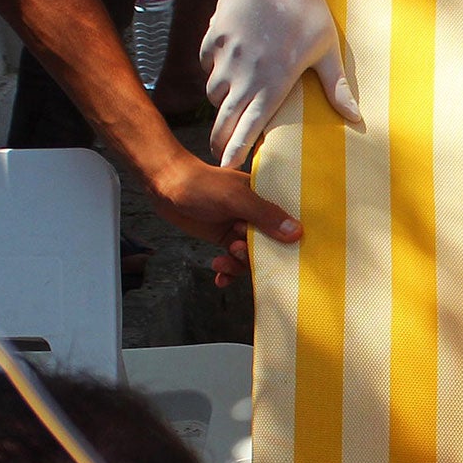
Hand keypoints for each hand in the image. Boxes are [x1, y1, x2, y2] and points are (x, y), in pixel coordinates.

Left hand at [144, 153, 299, 280]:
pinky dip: (227, 272)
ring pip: (249, 257)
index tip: (276, 255)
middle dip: (253, 256)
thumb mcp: (235, 199)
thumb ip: (264, 215)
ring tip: (220, 263)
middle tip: (235, 248)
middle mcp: (255, 216)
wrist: (165, 184)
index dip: (285, 243)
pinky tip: (220, 278)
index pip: (286, 225)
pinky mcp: (223, 238)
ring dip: (237, 266)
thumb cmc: (200, 184)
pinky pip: (233, 261)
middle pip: (269, 247)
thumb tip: (297, 232)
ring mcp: (239, 229)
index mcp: (264, 200)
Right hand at [201, 0, 363, 167]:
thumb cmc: (308, 10)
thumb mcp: (327, 49)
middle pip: (224, 117)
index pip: (251, 126)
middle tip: (220, 152)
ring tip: (233, 102)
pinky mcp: (213, 36)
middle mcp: (246, 73)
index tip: (228, 166)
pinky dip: (212, 69)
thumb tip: (355, 117)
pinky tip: (227, 66)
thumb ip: (336, 86)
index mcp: (274, 81)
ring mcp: (226, 55)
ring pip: (213, 92)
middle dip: (220, 139)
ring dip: (221, 100)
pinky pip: (206, 64)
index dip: (237, 149)